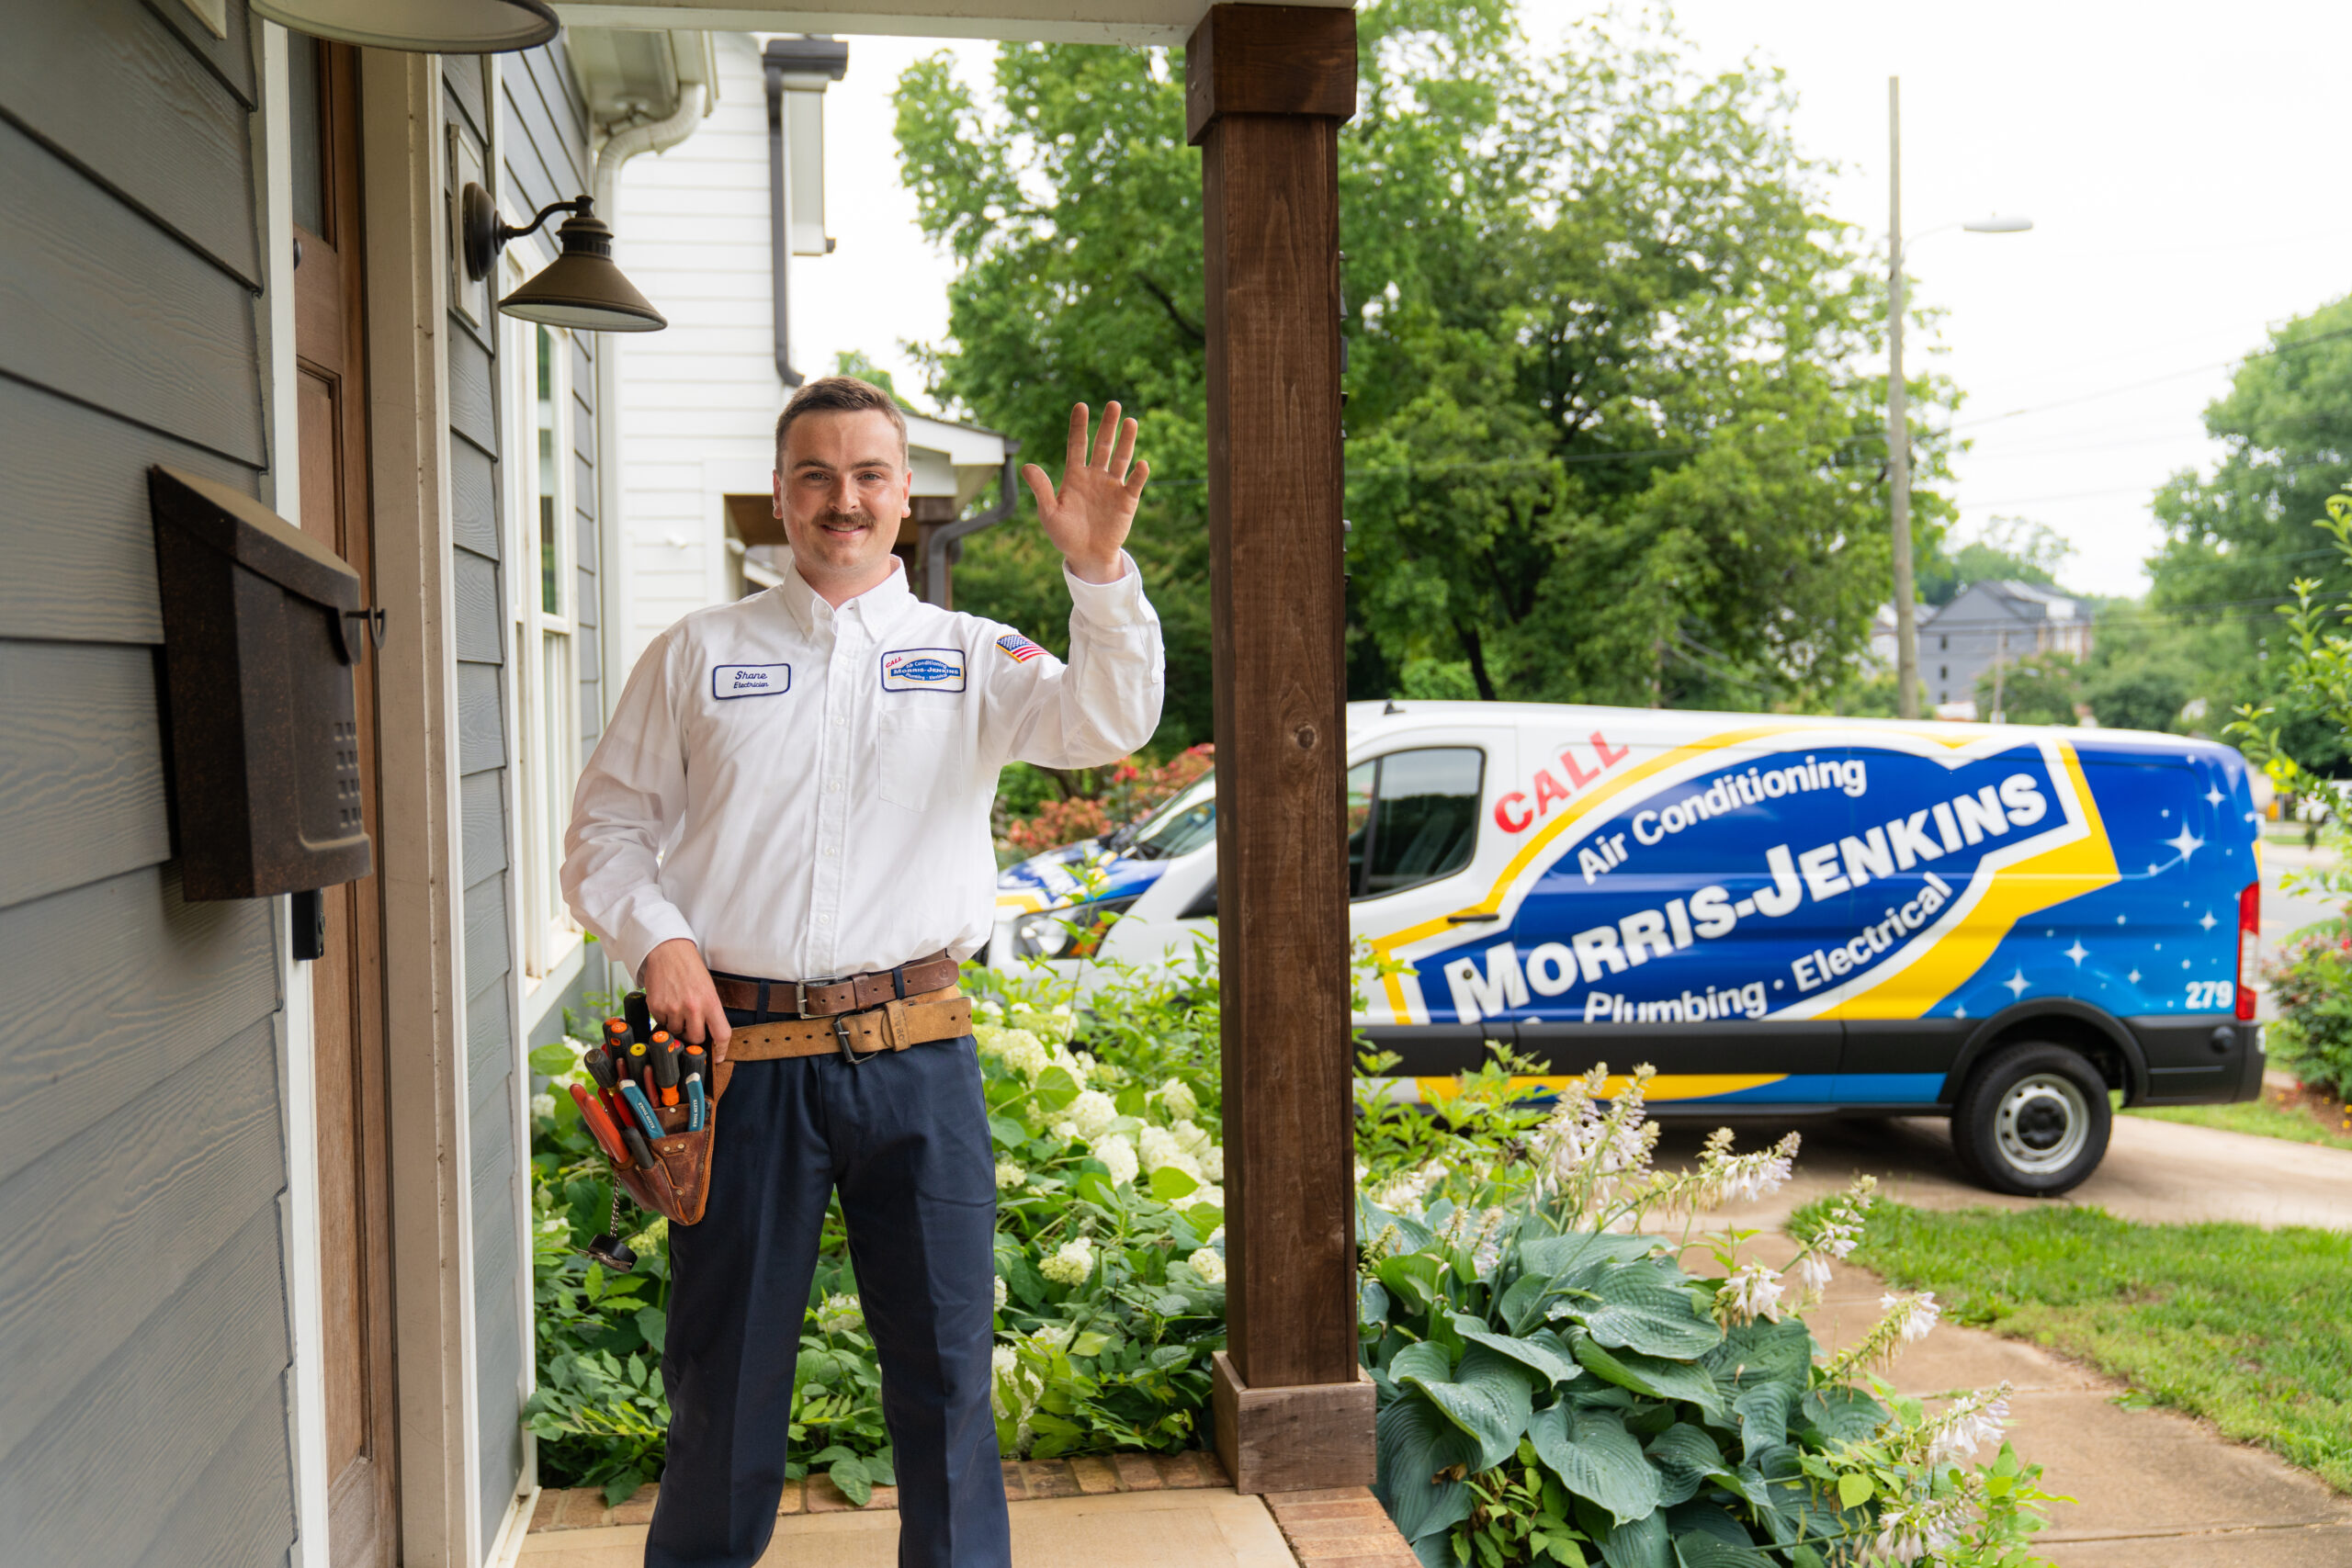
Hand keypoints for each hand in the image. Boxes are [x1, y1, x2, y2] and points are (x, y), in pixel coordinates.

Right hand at [641, 937, 732, 1060]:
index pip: (722, 1034)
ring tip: (677, 1007)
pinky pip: (661, 1023)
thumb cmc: (690, 969)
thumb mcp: (708, 988)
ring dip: (677, 1026)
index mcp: (710, 1002)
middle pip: (695, 1039)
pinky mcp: (656, 1006)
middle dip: (693, 1036)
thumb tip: (707, 1035)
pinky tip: (667, 1001)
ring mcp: (673, 1008)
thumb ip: (709, 1011)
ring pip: (676, 1033)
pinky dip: (663, 1017)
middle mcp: (693, 1007)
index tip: (718, 1057)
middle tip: (690, 1025)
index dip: (722, 1050)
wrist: (668, 951)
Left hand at [1022, 402, 1148, 583]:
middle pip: (1102, 445)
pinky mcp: (1127, 500)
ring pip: (1121, 458)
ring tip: (1130, 421)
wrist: (1087, 556)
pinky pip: (1134, 483)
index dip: (1079, 426)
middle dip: (1107, 425)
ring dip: (1126, 441)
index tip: (1081, 406)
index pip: (1077, 445)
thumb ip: (1041, 489)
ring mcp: (1112, 486)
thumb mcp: (1049, 513)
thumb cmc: (1065, 535)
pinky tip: (1141, 463)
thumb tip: (1026, 466)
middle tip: (1113, 404)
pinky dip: (1138, 474)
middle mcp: (1095, 476)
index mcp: (1075, 476)